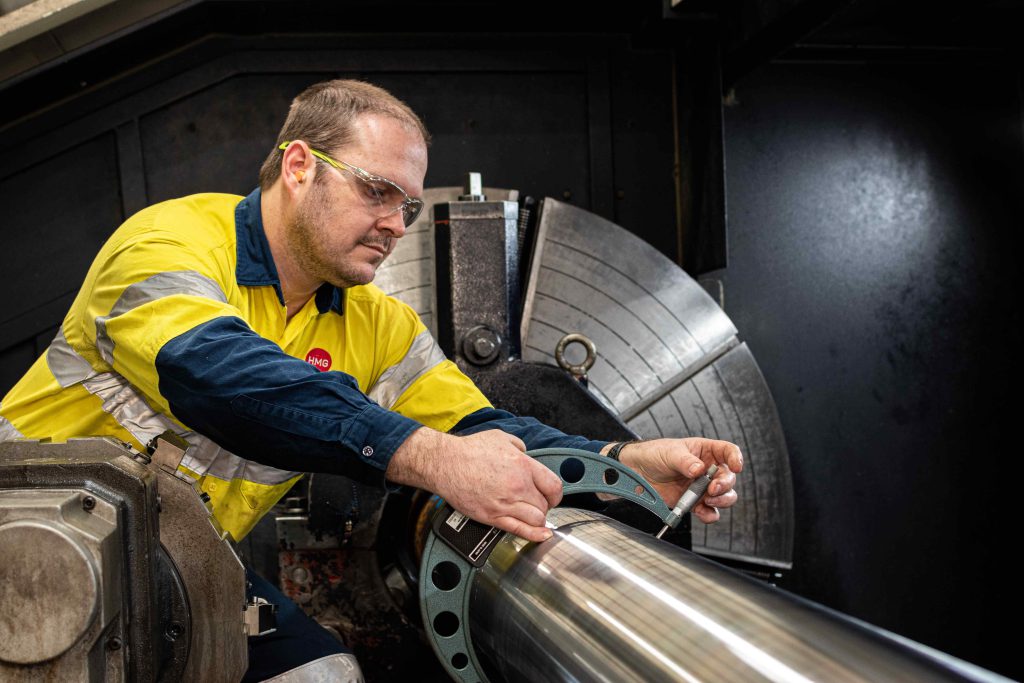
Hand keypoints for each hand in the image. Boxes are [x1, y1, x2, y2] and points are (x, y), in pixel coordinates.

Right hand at [386, 427, 562, 541]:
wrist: (445, 463)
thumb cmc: (470, 450)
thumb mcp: (501, 437)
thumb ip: (520, 446)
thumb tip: (527, 454)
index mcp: (523, 465)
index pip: (554, 486)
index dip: (555, 494)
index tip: (552, 496)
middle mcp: (517, 486)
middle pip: (545, 505)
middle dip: (543, 506)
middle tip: (536, 504)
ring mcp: (505, 503)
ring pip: (536, 520)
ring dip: (537, 519)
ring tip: (530, 514)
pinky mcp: (492, 516)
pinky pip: (520, 530)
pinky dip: (535, 535)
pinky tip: (542, 535)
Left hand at [612, 438, 742, 523]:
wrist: (638, 471)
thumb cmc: (654, 454)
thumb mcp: (670, 453)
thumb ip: (685, 461)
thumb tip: (699, 470)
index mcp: (705, 451)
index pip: (728, 452)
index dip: (736, 458)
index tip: (736, 467)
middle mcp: (708, 470)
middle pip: (728, 478)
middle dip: (724, 484)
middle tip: (712, 488)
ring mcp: (702, 487)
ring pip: (724, 496)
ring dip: (721, 500)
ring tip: (708, 500)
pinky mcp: (694, 502)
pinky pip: (709, 511)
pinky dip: (709, 514)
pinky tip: (701, 512)